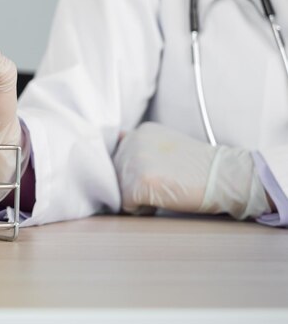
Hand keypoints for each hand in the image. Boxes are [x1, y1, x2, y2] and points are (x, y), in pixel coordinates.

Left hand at [113, 122, 269, 218]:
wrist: (225, 176)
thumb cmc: (199, 167)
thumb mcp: (166, 145)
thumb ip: (140, 145)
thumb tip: (118, 141)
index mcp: (139, 131)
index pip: (119, 159)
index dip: (137, 174)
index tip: (159, 174)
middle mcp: (132, 141)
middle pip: (117, 175)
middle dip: (134, 186)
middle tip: (164, 184)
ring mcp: (134, 160)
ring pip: (120, 191)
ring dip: (138, 198)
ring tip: (164, 190)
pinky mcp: (139, 182)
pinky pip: (127, 205)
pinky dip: (143, 209)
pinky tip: (164, 199)